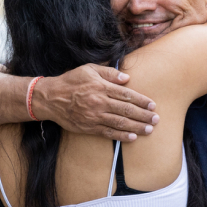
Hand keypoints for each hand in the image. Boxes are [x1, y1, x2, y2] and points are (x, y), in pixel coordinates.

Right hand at [30, 64, 158, 140]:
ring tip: (149, 129)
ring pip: (120, 122)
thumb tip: (127, 78)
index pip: (127, 95)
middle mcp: (100, 102)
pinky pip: (108, 132)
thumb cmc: (70, 81)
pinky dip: (121, 136)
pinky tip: (132, 137)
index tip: (152, 105)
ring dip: (136, 127)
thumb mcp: (89, 69)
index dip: (142, 101)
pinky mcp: (88, 127)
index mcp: (102, 87)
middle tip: (156, 119)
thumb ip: (109, 72)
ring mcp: (94, 116)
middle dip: (143, 115)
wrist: (50, 98)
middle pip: (127, 110)